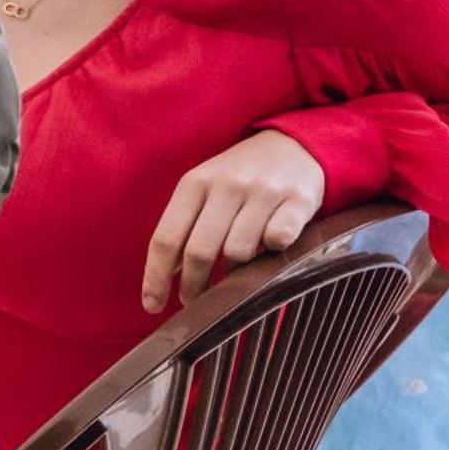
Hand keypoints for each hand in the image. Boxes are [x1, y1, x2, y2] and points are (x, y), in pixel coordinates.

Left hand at [142, 130, 324, 312]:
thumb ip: (185, 226)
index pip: (166, 237)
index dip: (156, 276)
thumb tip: (168, 273)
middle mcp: (226, 185)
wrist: (295, 144)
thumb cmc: (241, 176)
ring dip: (238, 268)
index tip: (151, 305)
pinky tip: (273, 245)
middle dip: (194, 287)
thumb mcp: (205, 190)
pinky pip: (277, 240)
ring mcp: (263, 191)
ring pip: (238, 252)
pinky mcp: (298, 200)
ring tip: (241, 263)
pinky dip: (273, 250)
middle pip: (199, 251)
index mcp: (194, 183)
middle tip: (194, 303)